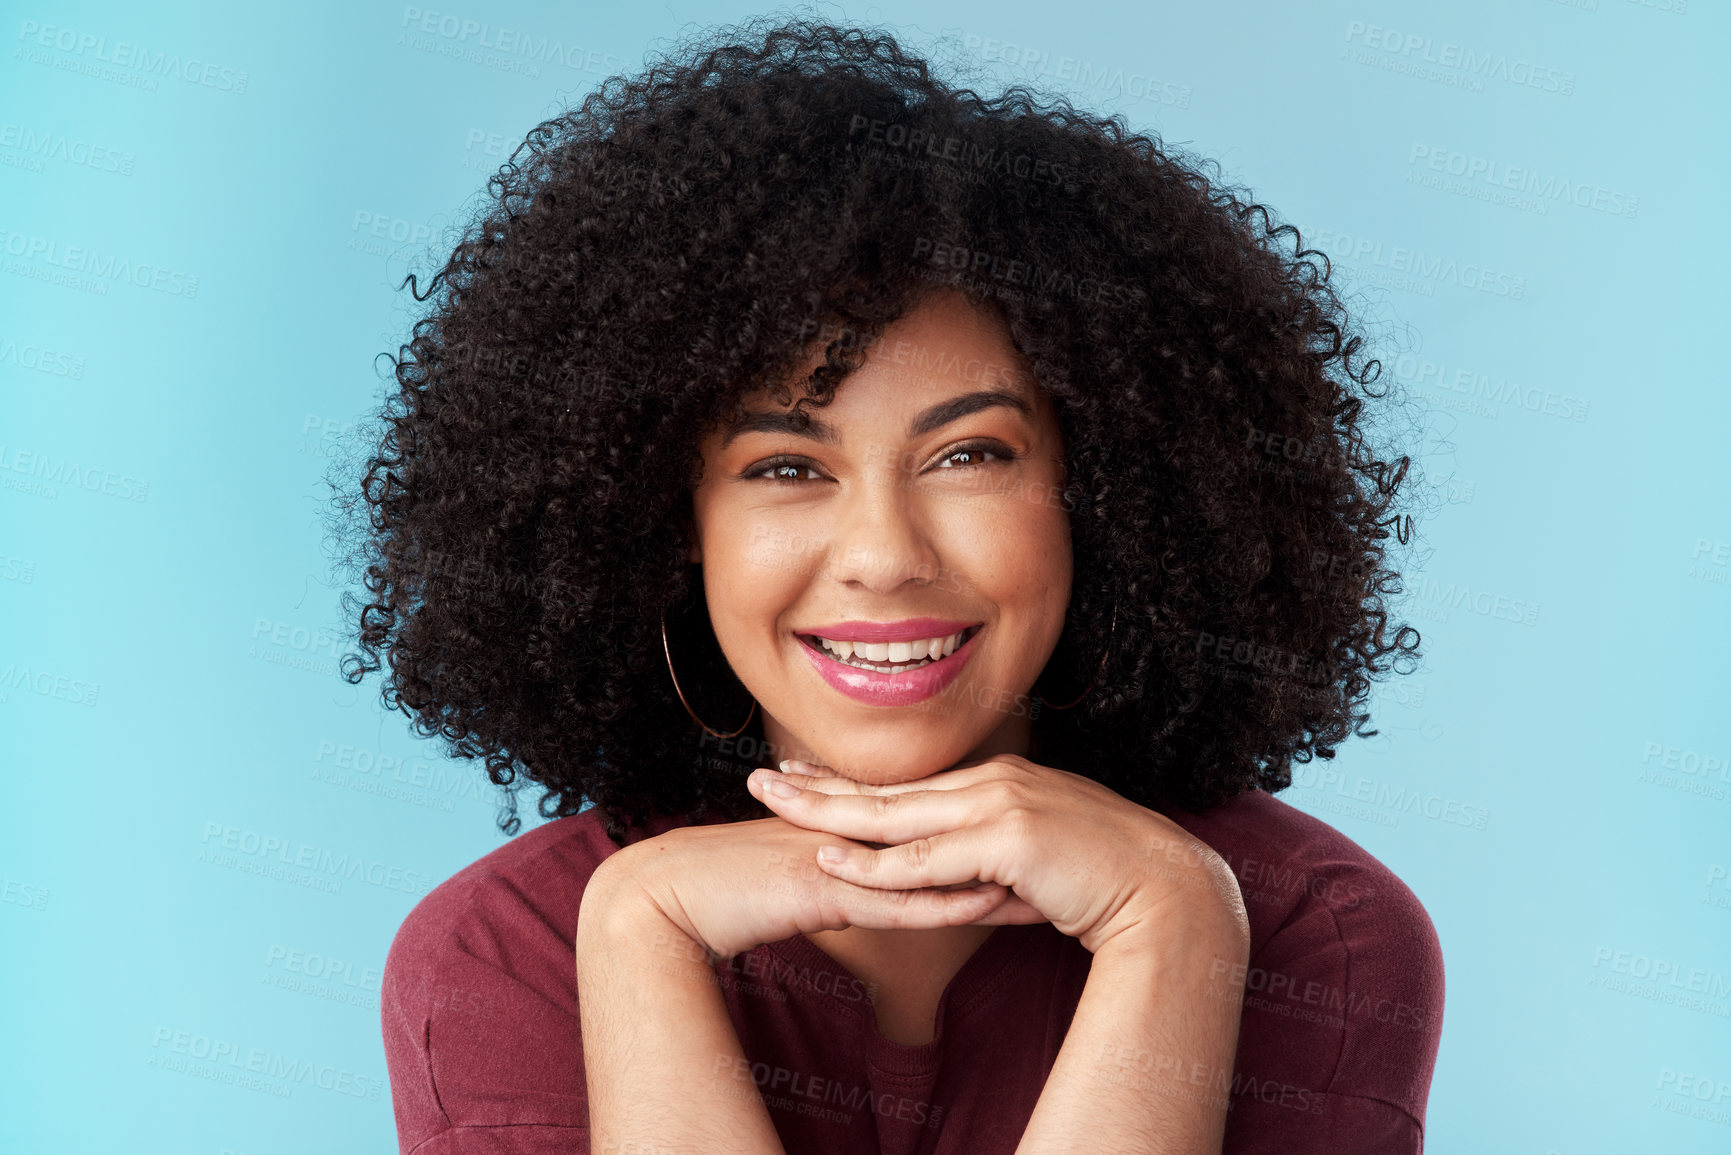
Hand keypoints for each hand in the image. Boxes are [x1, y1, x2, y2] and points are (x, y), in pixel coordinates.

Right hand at [585, 813, 1019, 963]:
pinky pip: (894, 899)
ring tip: (1047, 885)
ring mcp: (840, 855)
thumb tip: (871, 889)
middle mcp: (852, 833)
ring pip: (930, 864)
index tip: (1036, 847)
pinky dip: (943, 902)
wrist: (666, 891)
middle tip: (1065, 856)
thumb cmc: (725, 891)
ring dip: (989, 875)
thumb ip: (838, 879)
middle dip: (1003, 849)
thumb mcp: (796, 882)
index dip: (982, 836)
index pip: (930, 829)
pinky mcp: (822, 886)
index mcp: (850, 828)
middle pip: (944, 836)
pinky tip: (986, 905)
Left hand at [746, 754, 1249, 955]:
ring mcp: (1002, 804)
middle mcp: (994, 782)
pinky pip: (929, 862)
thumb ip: (991, 863)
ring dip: (830, 817)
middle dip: (820, 786)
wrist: (1168, 889)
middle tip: (760, 779)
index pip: (908, 785)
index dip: (850, 783)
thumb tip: (958, 883)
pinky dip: (876, 865)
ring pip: (897, 818)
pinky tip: (834, 861)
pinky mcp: (1011, 838)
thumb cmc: (1105, 881)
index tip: (802, 776)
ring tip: (777, 812)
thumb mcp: (1037, 860)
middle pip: (888, 789)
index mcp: (998, 782)